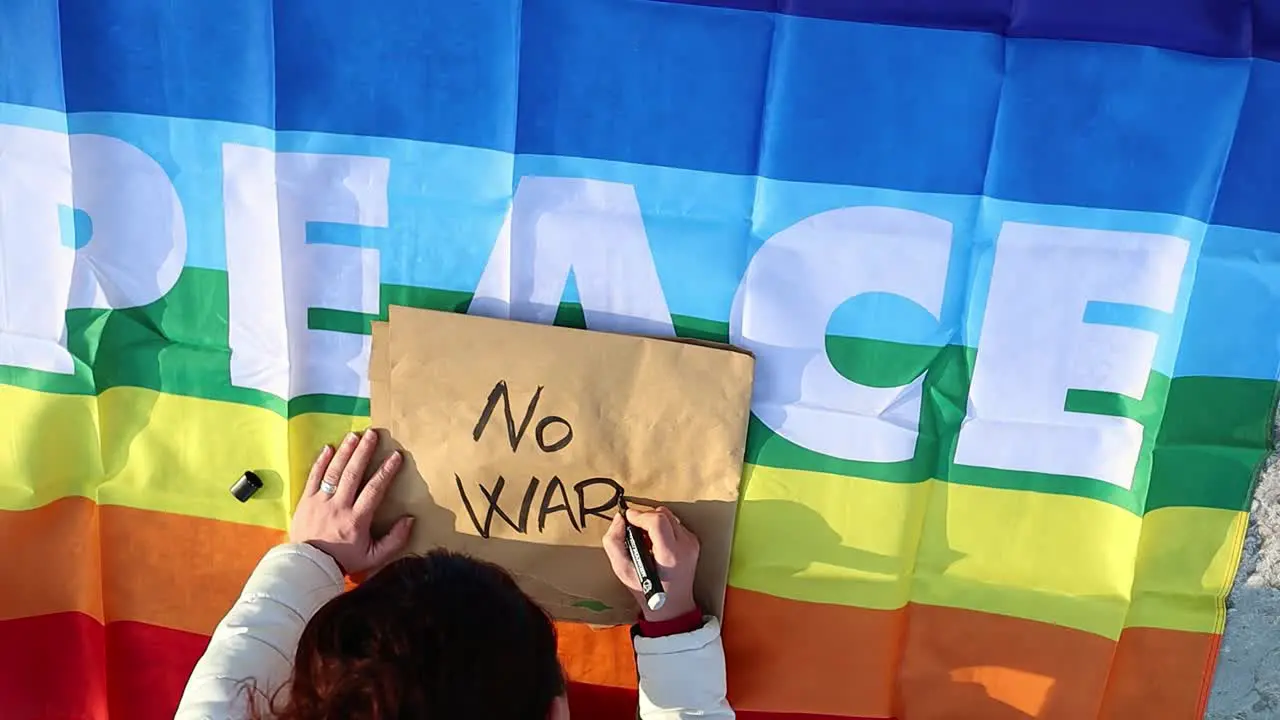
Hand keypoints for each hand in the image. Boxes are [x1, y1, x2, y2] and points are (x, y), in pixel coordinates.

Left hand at [289, 429, 414, 575]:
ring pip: (334, 471)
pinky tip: (329, 448)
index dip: (386, 471)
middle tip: (373, 434)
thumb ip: (394, 540)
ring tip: (354, 435)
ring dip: (345, 452)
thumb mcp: (373, 557)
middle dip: (364, 452)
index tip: (396, 456)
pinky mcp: (305, 501)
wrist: (308, 567)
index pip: (374, 489)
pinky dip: (321, 462)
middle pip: (352, 473)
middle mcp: (339, 506)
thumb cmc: (343, 561)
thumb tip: (410, 520)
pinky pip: (313, 477)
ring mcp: (320, 502)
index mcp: (357, 519)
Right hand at [602, 505, 699, 621]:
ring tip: (643, 537)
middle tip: (632, 527)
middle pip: (663, 514)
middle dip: (644, 517)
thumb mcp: (623, 571)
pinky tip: (654, 542)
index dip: (639, 515)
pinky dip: (662, 527)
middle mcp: (685, 546)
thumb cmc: (648, 592)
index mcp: (670, 555)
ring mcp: (692, 543)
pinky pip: (675, 524)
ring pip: (669, 516)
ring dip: (653, 521)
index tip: (627, 517)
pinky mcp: (693, 542)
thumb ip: (614, 543)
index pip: (657, 521)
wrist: (673, 607)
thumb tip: (619, 520)